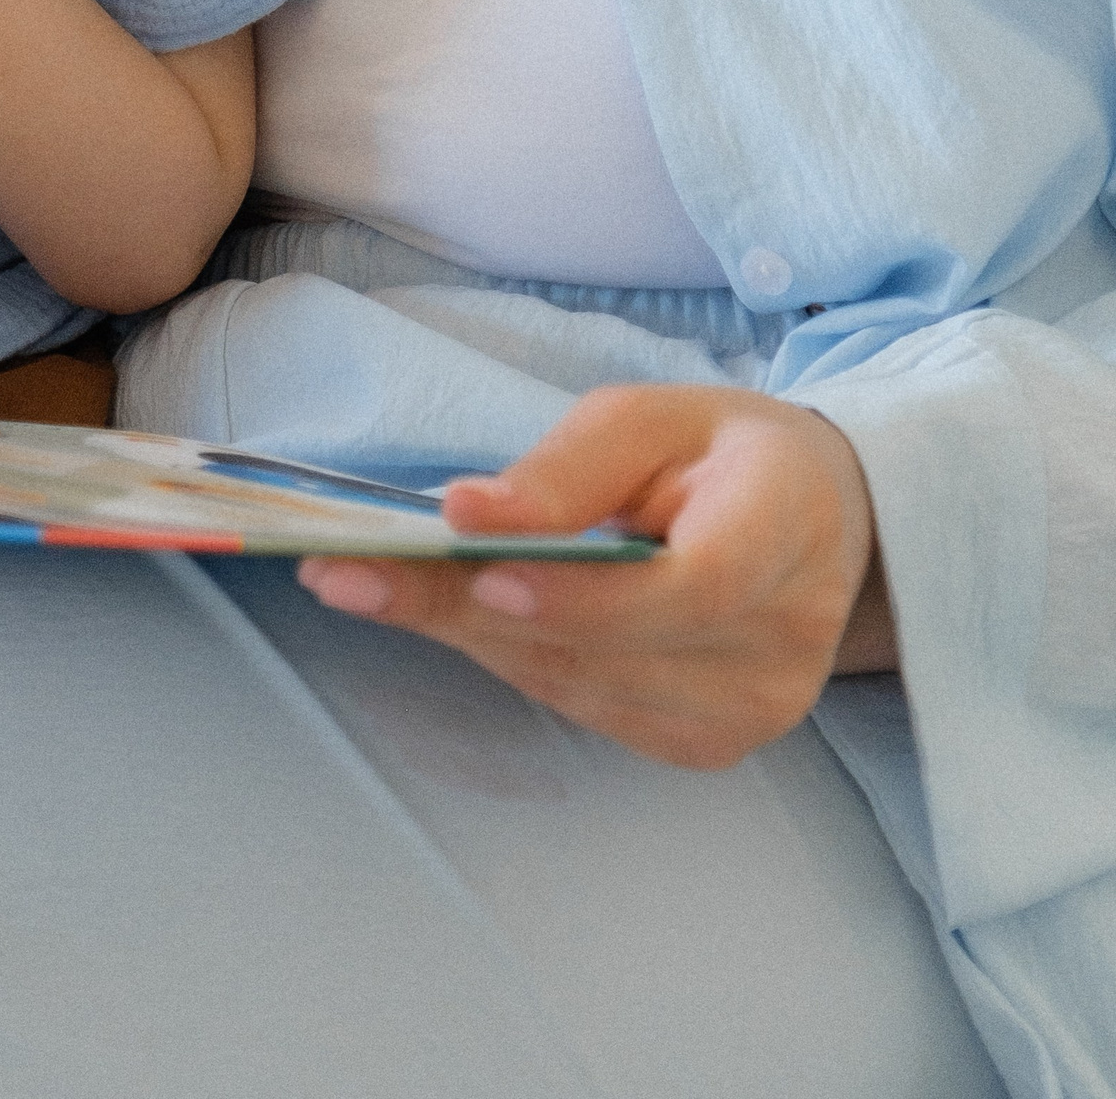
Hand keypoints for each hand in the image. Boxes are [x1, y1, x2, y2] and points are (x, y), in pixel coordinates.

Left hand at [299, 385, 881, 769]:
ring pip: (578, 683)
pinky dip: (512, 657)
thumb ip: (566, 468)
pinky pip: (583, 707)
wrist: (816, 525)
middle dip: (465, 608)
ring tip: (373, 581)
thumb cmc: (721, 453)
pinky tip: (462, 612)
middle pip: (611, 644)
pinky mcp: (712, 746)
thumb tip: (466, 516)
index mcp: (787, 525)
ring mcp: (754, 709)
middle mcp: (784, 639)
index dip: (588, 593)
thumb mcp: (651, 415)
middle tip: (345, 572)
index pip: (696, 583)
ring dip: (468, 633)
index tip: (484, 575)